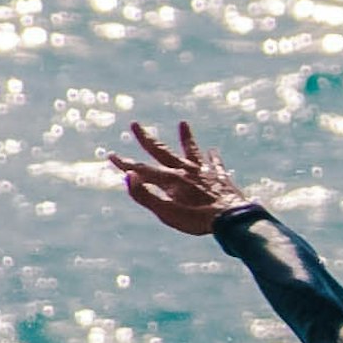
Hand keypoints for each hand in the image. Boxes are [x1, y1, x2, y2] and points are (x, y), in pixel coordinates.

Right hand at [106, 120, 252, 235]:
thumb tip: (128, 176)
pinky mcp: (220, 177)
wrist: (230, 219)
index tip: (112, 155)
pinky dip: (212, 157)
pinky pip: (215, 163)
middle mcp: (185, 170)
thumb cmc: (195, 219)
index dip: (125, 164)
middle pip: (162, 151)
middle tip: (134, 125)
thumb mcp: (165, 212)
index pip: (142, 169)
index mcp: (170, 179)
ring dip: (186, 138)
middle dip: (146, 139)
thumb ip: (145, 195)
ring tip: (183, 124)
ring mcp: (204, 171)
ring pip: (191, 151)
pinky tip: (213, 151)